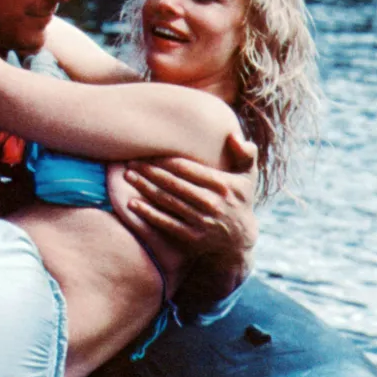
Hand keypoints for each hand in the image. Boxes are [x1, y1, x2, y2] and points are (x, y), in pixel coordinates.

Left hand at [123, 133, 258, 263]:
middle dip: (149, 171)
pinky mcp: (192, 237)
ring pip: (167, 200)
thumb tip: (234, 136)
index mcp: (223, 185)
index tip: (146, 152)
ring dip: (144, 187)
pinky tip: (131, 203)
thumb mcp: (248, 178)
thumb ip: (245, 155)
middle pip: (173, 183)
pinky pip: (166, 223)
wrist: (239, 240)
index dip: (163, 159)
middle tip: (130, 161)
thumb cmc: (238, 199)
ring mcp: (202, 221)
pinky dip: (148, 213)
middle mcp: (212, 203)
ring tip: (128, 176)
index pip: (186, 168)